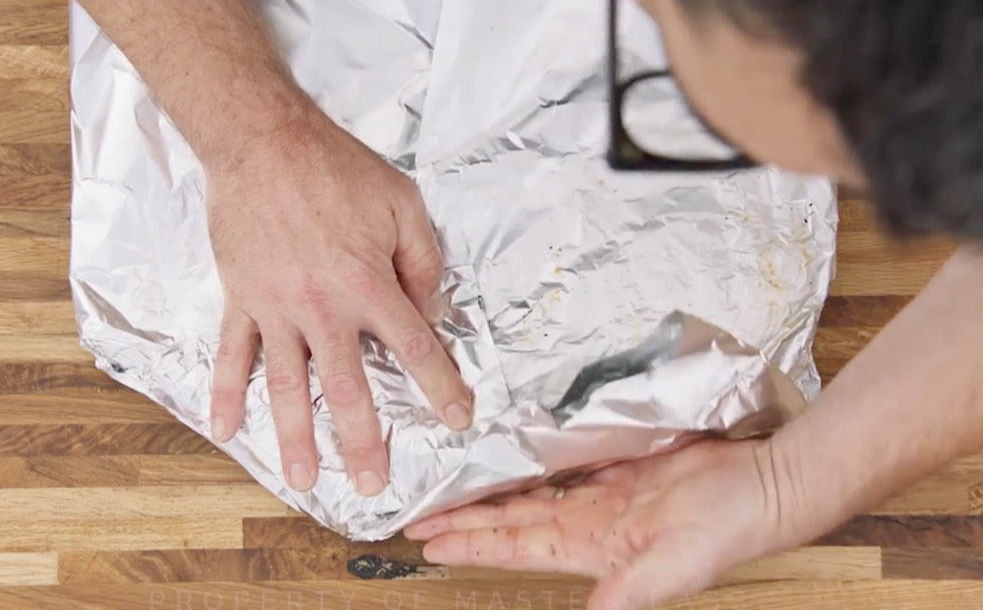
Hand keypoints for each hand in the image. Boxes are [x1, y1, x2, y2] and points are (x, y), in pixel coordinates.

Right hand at [205, 109, 472, 496]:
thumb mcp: (402, 203)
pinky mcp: (241, 299)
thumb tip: (430, 310)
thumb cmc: (336, 168)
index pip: (414, 349)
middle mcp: (324, 310)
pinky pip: (232, 355)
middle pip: (349, 390)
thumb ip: (422, 261)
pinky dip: (225, 393)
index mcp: (369, 286)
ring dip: (296, 438)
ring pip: (288, 387)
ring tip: (305, 480)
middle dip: (365, 442)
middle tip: (372, 485)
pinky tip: (224, 429)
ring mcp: (277, 310)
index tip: (458, 419)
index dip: (441, 387)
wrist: (262, 141)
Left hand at [404, 440, 784, 609]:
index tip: (429, 539)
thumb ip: (629, 594)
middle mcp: (589, 523)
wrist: (766, 487)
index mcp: (593, 549)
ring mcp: (603, 495)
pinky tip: (510, 458)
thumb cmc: (728, 528)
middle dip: (466, 519)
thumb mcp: (675, 568)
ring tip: (452, 489)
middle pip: (512, 520)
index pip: (515, 545)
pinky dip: (533, 464)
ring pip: (531, 492)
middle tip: (420, 514)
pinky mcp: (620, 468)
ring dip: (492, 493)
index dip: (471, 542)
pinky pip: (564, 465)